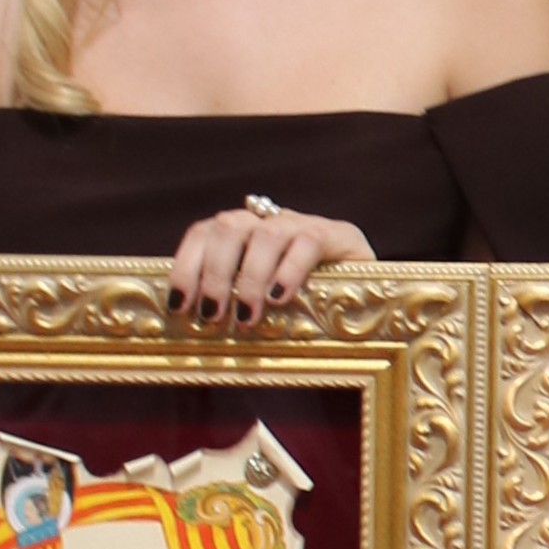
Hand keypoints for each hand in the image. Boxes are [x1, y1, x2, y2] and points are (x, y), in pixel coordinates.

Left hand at [170, 205, 369, 325]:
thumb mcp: (262, 300)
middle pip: (228, 228)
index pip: (203, 232)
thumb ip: (232, 301)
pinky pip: (307, 243)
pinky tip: (280, 298)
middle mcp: (268, 220)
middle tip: (213, 314)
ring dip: (249, 277)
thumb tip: (189, 328)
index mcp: (243, 231)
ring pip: (265, 234)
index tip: (179, 305)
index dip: (186, 265)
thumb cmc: (305, 302)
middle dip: (214, 273)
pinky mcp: (336, 235)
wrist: (370, 288)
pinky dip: (288, 270)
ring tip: (247, 316)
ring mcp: (302, 224)